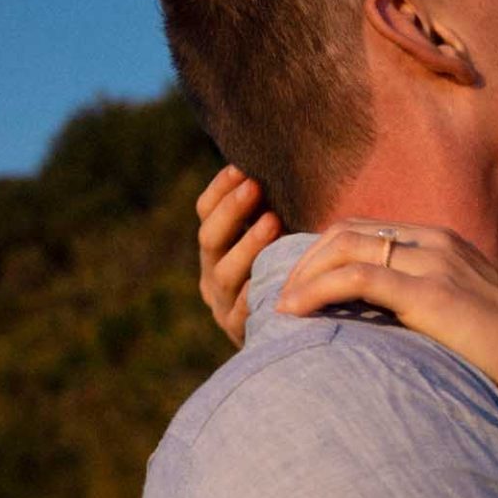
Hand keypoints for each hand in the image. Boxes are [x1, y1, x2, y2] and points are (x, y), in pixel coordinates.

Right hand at [196, 165, 283, 347]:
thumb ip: (272, 209)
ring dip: (248, 245)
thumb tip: (282, 162)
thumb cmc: (290, 273)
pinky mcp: (239, 332)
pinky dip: (254, 293)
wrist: (291, 335)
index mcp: (216, 247)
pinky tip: (270, 277)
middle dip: (231, 210)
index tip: (240, 167)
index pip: (205, 212)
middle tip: (255, 186)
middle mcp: (212, 274)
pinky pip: (244, 312)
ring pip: (226, 272)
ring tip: (272, 221)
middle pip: (210, 238)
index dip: (219, 190)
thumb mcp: (278, 239)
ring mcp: (223, 305)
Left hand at [275, 221, 497, 428]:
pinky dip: (315, 291)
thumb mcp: (469, 316)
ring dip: (302, 275)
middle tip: (283, 296)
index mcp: (445, 243)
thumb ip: (433, 307)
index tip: (304, 286)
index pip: (369, 231)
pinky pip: (353, 278)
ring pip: (342, 247)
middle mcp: (435, 242)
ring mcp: (431, 262)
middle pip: (347, 231)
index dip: (327, 254)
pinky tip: (293, 313)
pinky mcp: (425, 291)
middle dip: (306, 260)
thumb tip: (395, 330)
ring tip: (280, 307)